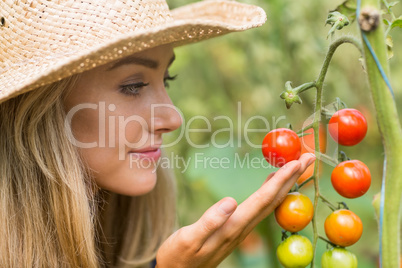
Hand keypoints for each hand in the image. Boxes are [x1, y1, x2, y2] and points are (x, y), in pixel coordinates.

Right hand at [156, 153, 315, 267]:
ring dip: (285, 184)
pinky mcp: (236, 229)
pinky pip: (260, 207)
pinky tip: (271, 184)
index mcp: (233, 226)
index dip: (282, 179)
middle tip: (308, 158)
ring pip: (269, 203)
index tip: (297, 162)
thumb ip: (209, 222)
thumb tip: (230, 201)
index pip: (263, 199)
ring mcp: (241, 229)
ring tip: (295, 167)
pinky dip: (271, 192)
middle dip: (292, 178)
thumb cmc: (179, 256)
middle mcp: (243, 227)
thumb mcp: (188, 239)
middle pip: (273, 200)